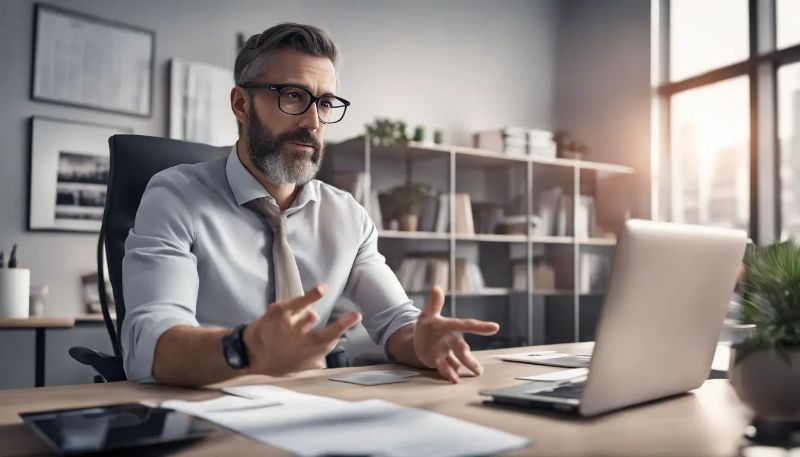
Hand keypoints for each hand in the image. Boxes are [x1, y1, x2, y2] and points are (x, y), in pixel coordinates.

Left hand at [242, 283, 360, 375]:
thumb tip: (329, 361)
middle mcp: (301, 340)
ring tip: (296, 325)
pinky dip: (311, 295)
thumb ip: (316, 363)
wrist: (250, 355)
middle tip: (351, 317)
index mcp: (309, 353)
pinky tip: (321, 290)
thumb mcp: (300, 368)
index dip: (344, 326)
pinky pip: (298, 302)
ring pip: (310, 317)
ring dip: (307, 318)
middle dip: (336, 324)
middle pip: (321, 329)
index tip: (357, 315)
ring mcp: (289, 326)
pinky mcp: (279, 313)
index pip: (331, 339)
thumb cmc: (280, 361)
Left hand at [413, 285, 499, 382]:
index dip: (480, 327)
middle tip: (480, 366)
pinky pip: (447, 368)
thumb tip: (436, 287)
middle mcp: (453, 340)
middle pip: (463, 349)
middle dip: (470, 358)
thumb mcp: (428, 314)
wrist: (420, 340)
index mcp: (451, 326)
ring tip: (475, 373)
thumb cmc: (427, 324)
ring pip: (458, 360)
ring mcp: (448, 353)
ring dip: (466, 366)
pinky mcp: (441, 362)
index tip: (496, 327)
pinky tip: (454, 380)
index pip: (467, 325)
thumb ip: (434, 304)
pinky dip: (450, 374)